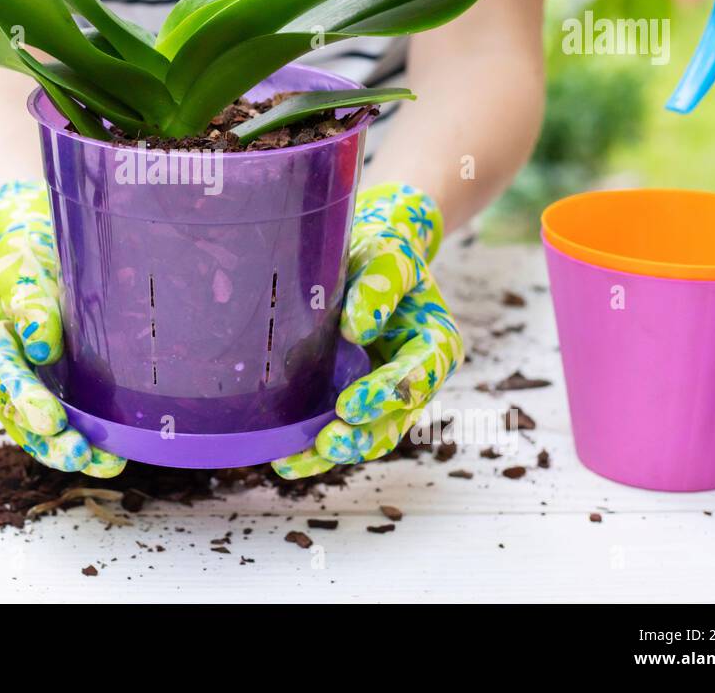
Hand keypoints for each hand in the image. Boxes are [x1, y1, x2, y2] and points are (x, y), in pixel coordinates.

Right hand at [0, 181, 125, 476]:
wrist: (43, 243)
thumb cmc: (28, 246)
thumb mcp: (21, 259)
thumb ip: (26, 296)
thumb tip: (41, 343)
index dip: (21, 395)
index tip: (49, 417)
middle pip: (13, 410)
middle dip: (46, 439)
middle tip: (78, 453)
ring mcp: (19, 382)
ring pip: (35, 427)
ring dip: (67, 449)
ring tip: (104, 463)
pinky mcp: (47, 388)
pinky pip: (60, 421)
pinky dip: (84, 438)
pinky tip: (112, 453)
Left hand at [271, 182, 462, 478]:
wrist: (365, 252)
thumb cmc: (382, 251)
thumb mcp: (388, 255)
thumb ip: (381, 287)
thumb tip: (356, 330)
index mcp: (435, 344)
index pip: (420, 376)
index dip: (387, 394)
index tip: (349, 404)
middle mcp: (414, 377)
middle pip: (395, 421)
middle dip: (360, 438)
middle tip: (325, 443)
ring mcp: (383, 393)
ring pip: (364, 436)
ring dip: (330, 454)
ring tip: (289, 463)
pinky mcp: (351, 396)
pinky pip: (337, 428)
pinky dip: (311, 444)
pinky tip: (279, 453)